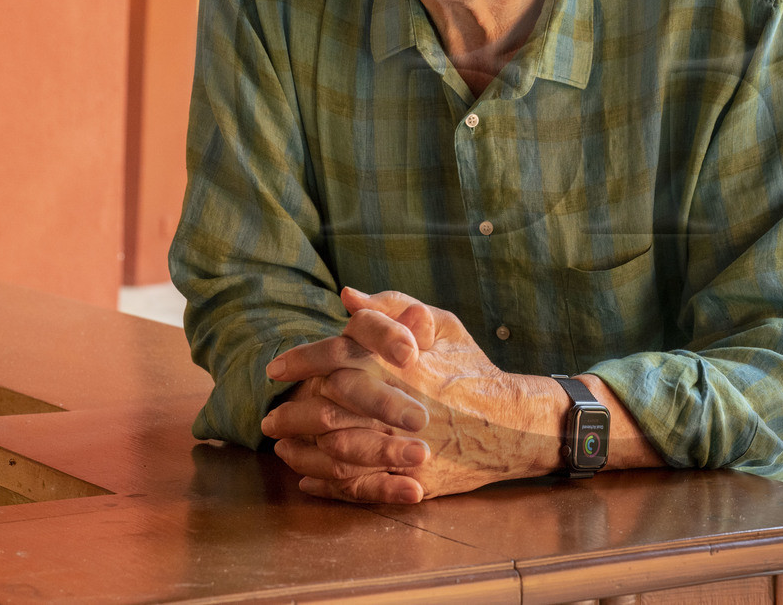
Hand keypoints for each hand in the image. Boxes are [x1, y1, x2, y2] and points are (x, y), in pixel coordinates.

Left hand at [263, 289, 562, 502]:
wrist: (512, 423)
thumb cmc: (474, 369)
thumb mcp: (444, 326)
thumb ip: (394, 306)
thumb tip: (348, 296)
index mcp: (398, 364)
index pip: (335, 358)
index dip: (300, 362)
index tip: (275, 369)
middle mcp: (395, 405)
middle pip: (326, 411)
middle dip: (292, 415)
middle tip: (270, 419)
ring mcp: (401, 447)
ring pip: (335, 453)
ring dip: (304, 452)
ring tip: (284, 449)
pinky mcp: (409, 480)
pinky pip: (358, 486)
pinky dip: (328, 484)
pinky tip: (310, 480)